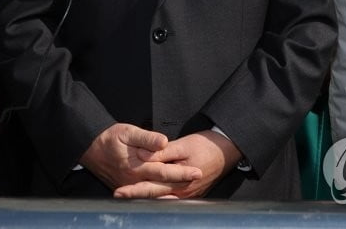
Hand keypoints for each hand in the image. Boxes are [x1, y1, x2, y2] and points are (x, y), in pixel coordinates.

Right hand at [79, 123, 201, 190]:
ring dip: (173, 191)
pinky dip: (159, 197)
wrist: (89, 149)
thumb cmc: (109, 138)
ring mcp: (131, 187)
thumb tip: (163, 142)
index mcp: (136, 166)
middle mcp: (134, 180)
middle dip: (182, 183)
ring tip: (189, 187)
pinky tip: (170, 196)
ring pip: (155, 193)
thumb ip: (146, 138)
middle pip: (163, 185)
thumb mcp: (127, 132)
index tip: (197, 171)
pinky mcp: (127, 188)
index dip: (181, 172)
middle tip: (199, 179)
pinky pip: (146, 195)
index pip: (164, 171)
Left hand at [113, 130, 241, 198]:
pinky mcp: (191, 193)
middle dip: (135, 197)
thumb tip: (143, 157)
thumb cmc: (205, 145)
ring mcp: (188, 195)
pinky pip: (171, 199)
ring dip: (146, 199)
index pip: (151, 188)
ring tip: (129, 198)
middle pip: (154, 197)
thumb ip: (162, 153)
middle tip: (118, 196)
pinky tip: (149, 197)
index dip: (134, 190)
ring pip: (162, 200)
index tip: (119, 192)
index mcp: (179, 181)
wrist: (227, 150)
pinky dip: (159, 198)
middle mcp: (183, 192)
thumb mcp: (183, 145)